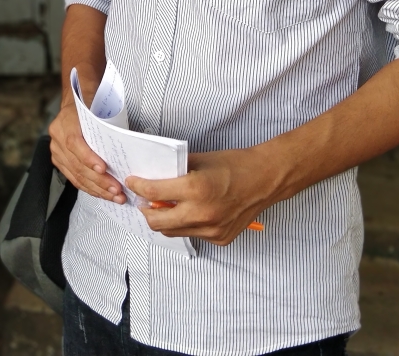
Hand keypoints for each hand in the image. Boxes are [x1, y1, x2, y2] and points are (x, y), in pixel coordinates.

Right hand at [49, 62, 125, 203]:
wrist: (78, 100)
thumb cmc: (91, 105)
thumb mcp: (99, 109)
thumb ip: (106, 127)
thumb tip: (125, 148)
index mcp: (65, 122)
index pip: (74, 143)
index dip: (88, 158)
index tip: (104, 169)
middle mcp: (57, 137)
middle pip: (77, 164)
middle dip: (99, 180)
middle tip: (117, 189)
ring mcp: (56, 150)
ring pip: (76, 175)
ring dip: (97, 188)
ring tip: (114, 195)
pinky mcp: (59, 161)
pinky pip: (74, 178)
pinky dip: (89, 188)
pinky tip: (102, 193)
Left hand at [126, 148, 274, 245]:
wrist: (266, 179)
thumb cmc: (235, 165)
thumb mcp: (199, 160)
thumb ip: (175, 170)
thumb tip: (153, 175)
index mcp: (195, 189)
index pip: (154, 193)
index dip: (138, 187)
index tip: (133, 182)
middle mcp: (202, 214)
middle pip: (157, 222)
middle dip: (145, 211)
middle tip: (143, 201)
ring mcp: (212, 230)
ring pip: (173, 231)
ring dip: (164, 219)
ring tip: (164, 206)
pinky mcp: (220, 239)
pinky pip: (192, 234)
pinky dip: (186, 224)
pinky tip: (190, 212)